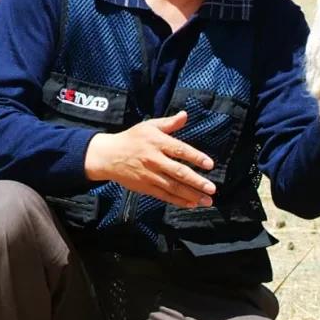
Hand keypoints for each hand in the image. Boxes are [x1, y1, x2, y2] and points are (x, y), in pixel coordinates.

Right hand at [84, 110, 215, 207]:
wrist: (108, 156)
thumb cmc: (132, 139)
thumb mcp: (149, 126)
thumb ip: (169, 123)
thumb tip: (185, 115)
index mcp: (157, 143)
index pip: (180, 150)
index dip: (196, 157)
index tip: (210, 164)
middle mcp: (154, 160)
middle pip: (178, 172)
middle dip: (197, 181)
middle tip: (212, 188)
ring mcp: (150, 175)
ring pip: (173, 187)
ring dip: (191, 195)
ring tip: (207, 200)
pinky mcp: (145, 187)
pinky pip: (164, 196)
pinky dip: (178, 201)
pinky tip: (191, 204)